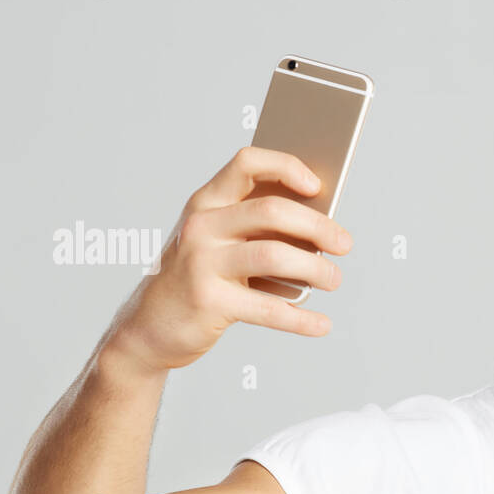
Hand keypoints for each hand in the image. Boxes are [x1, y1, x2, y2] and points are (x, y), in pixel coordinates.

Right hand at [104, 146, 352, 372]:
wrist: (149, 329)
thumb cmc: (198, 281)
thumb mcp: (219, 245)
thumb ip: (258, 231)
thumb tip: (323, 229)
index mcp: (206, 203)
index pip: (247, 164)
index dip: (286, 167)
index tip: (318, 186)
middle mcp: (201, 226)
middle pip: (272, 211)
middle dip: (319, 226)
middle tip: (344, 244)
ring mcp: (201, 263)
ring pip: (275, 255)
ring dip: (316, 268)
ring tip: (334, 279)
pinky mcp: (208, 301)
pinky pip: (268, 309)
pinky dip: (301, 319)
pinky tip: (321, 324)